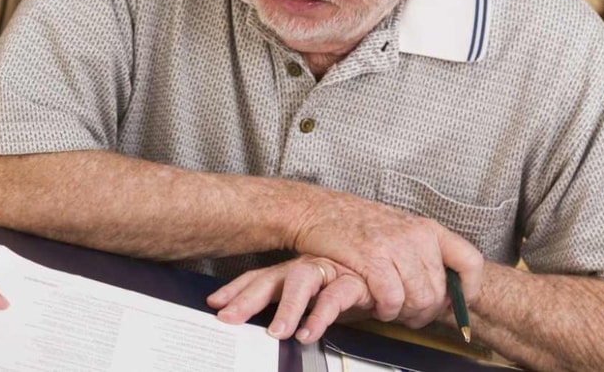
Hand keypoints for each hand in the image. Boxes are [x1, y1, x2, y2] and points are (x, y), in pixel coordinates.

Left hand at [208, 255, 372, 343]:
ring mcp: (328, 272)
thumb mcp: (313, 299)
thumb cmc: (345, 288)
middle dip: (247, 298)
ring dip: (287, 308)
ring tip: (276, 332)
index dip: (236, 289)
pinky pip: (335, 297)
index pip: (259, 278)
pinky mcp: (354, 281)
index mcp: (292, 273)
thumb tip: (261, 328)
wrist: (389, 276)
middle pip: (270, 279)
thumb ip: (289, 309)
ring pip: (301, 282)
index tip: (215, 303)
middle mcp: (306, 269)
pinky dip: (321, 316)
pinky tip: (309, 333)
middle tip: (229, 318)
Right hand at [287, 190, 483, 327]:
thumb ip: (424, 253)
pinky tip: (376, 306)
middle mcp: (416, 236)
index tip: (457, 303)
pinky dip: (385, 310)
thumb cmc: (357, 224)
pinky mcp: (371, 259)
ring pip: (417, 298)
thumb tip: (449, 288)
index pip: (470, 261)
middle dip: (424, 312)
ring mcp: (393, 247)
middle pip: (439, 292)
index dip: (470, 289)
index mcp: (428, 229)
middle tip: (408, 314)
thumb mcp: (400, 229)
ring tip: (390, 309)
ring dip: (403, 313)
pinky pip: (391, 299)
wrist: (318, 210)